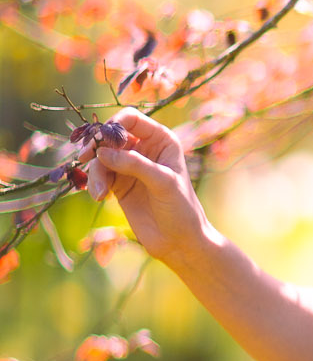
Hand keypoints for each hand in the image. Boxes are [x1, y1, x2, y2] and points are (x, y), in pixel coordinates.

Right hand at [91, 109, 211, 268]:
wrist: (178, 241)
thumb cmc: (180, 208)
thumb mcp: (163, 182)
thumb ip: (135, 165)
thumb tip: (102, 152)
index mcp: (161, 139)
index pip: (131, 119)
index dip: (113, 125)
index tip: (100, 139)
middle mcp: (144, 148)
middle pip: (110, 136)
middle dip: (97, 146)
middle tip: (84, 158)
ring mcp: (129, 166)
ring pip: (101, 157)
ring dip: (95, 171)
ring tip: (99, 193)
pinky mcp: (118, 183)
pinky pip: (99, 174)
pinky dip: (95, 182)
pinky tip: (100, 196)